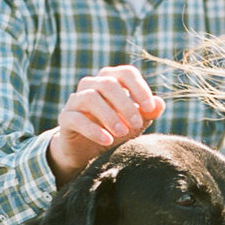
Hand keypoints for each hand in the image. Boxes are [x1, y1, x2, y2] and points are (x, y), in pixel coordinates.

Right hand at [49, 66, 164, 177]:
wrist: (89, 151)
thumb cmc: (116, 130)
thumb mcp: (136, 122)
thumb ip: (148, 112)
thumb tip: (159, 104)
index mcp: (111, 79)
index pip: (126, 73)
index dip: (139, 88)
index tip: (150, 108)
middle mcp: (91, 84)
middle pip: (108, 83)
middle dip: (125, 104)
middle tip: (137, 124)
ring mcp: (75, 100)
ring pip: (90, 97)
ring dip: (109, 116)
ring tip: (122, 133)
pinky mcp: (65, 118)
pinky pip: (76, 118)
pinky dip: (93, 130)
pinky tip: (107, 141)